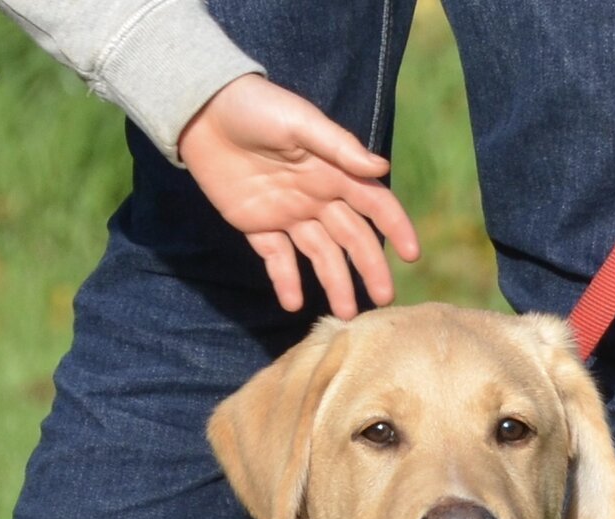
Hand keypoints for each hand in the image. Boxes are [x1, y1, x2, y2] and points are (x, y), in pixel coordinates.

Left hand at [178, 74, 419, 320]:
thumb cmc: (256, 108)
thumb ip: (338, 146)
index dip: (395, 227)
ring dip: (334, 283)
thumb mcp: (299, 123)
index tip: (412, 255)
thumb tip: (381, 166)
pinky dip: (286, 281)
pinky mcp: (259, 227)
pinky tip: (294, 304)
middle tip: (383, 300)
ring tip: (344, 314)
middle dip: (369, 268)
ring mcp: (289, 215)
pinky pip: (277, 259)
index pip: (374, 203)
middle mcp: (318, 197)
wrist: (203, 114)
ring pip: (320, 255)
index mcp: (334, 170)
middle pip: (352, 239)